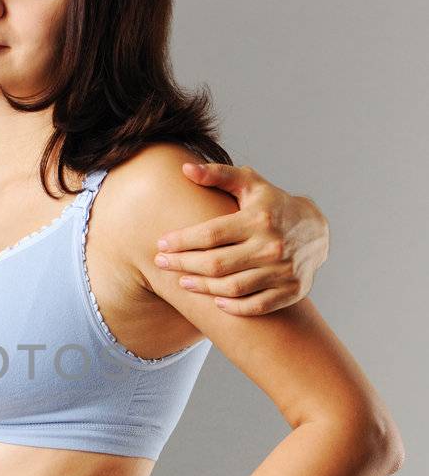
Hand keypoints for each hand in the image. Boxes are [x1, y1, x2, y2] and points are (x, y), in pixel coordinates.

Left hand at [154, 161, 328, 312]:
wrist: (315, 231)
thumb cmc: (273, 205)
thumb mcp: (250, 184)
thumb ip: (218, 175)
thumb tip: (185, 169)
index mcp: (259, 218)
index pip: (211, 233)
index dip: (181, 241)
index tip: (161, 244)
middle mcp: (272, 245)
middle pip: (216, 263)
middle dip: (183, 265)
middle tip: (162, 264)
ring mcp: (283, 270)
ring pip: (232, 287)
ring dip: (202, 288)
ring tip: (182, 282)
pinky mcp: (292, 290)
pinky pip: (256, 306)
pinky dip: (233, 307)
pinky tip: (215, 301)